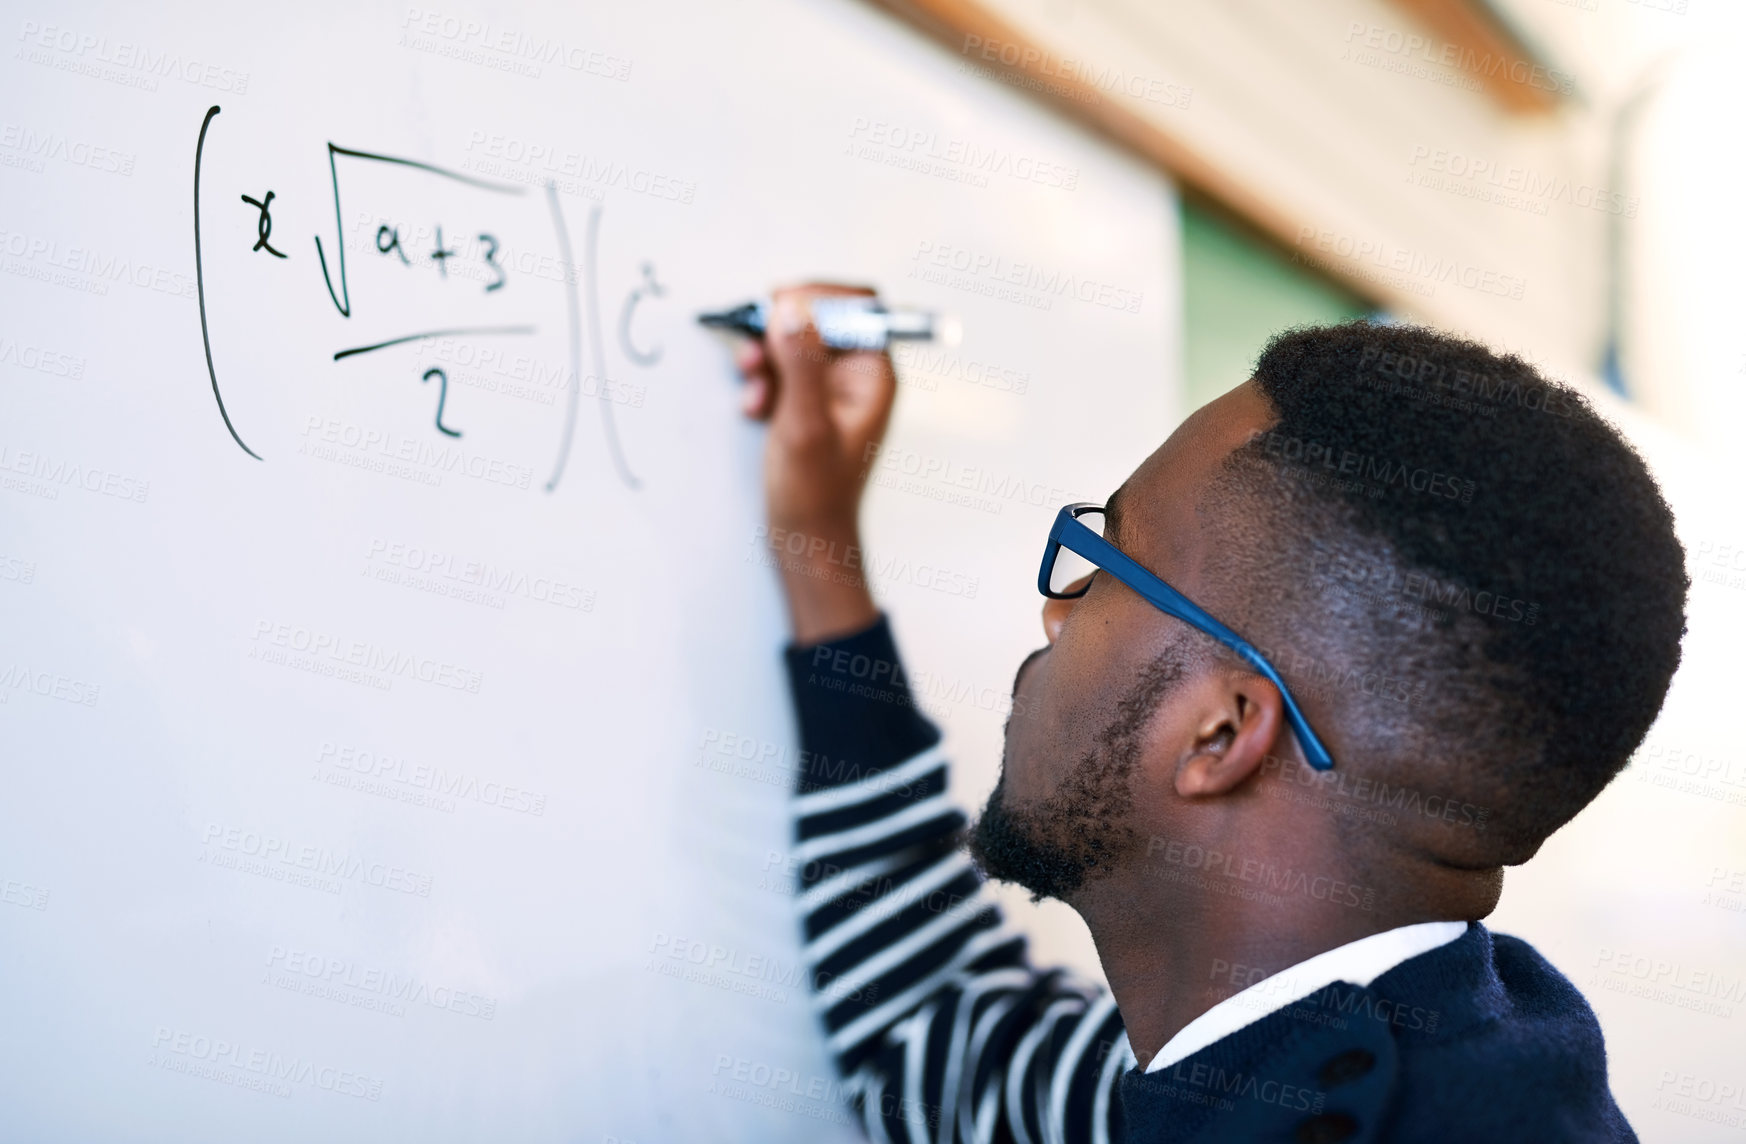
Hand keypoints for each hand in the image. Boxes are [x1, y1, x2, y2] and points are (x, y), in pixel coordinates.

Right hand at [737, 284, 897, 643]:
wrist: (806, 539)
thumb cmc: (816, 493)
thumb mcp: (805, 425)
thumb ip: (800, 365)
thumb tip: (791, 310)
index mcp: (875, 375)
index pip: (859, 305)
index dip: (819, 297)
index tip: (780, 306)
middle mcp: (857, 376)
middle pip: (822, 318)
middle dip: (783, 327)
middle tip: (755, 349)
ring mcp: (831, 389)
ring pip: (795, 342)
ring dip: (766, 354)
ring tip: (751, 382)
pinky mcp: (807, 403)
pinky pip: (782, 369)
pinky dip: (763, 378)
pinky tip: (754, 406)